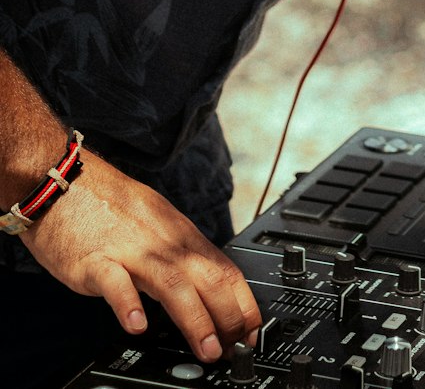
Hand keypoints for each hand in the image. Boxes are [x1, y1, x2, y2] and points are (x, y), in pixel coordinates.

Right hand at [21, 150, 260, 362]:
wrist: (64, 183)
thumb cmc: (109, 207)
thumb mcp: (157, 224)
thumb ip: (178, 255)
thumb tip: (204, 286)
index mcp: (180, 235)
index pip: (224, 268)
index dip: (243, 302)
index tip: (251, 331)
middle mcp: (163, 242)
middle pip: (208, 277)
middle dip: (228, 316)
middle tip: (236, 348)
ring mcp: (131, 250)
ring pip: (172, 283)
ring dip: (194, 318)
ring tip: (206, 348)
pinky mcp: (95, 260)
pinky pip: (115, 282)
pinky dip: (128, 303)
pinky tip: (137, 325)